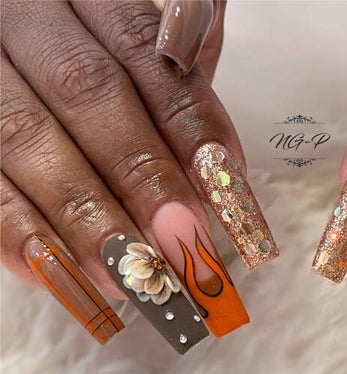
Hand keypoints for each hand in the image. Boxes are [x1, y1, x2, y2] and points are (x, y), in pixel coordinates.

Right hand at [1, 0, 277, 351]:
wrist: (24, 47)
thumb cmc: (96, 57)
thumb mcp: (137, 48)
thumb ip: (175, 81)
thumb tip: (222, 167)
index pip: (143, 48)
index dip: (188, 116)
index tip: (227, 179)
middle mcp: (26, 19)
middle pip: (88, 92)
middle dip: (142, 173)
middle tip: (185, 239)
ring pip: (26, 139)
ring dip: (86, 217)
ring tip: (134, 276)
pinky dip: (19, 231)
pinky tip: (64, 274)